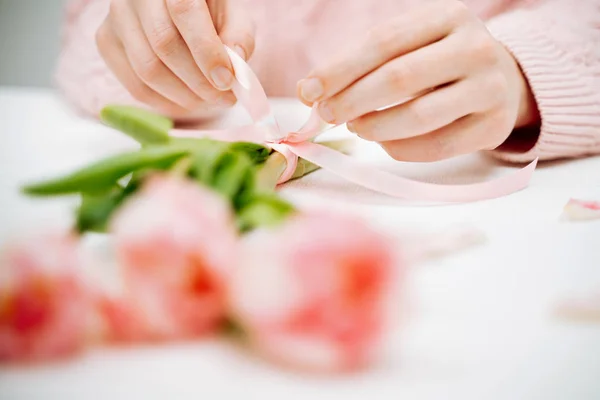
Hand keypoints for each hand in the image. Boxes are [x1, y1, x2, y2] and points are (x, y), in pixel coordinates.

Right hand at [96, 0, 254, 115]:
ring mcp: (116, 17)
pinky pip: (134, 85)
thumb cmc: (208, 9)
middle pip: (163, 45)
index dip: (207, 51)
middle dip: (199, 81)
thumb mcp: (231, 13)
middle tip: (225, 98)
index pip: (184, 11)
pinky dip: (165, 102)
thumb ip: (238, 36)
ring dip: (184, 97)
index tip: (227, 81)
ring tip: (211, 101)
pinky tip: (188, 102)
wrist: (172, 7)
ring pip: (147, 70)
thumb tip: (234, 70)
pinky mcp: (106, 41)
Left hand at [297, 0, 538, 161]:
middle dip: (352, 100)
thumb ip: (367, 62)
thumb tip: (313, 92)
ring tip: (355, 127)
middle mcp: (476, 48)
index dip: (340, 69)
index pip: (383, 41)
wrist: (503, 79)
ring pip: (419, 116)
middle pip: (399, 78)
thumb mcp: (413, 44)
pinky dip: (400, 148)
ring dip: (375, 127)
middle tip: (327, 115)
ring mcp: (490, 89)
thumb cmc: (440, 61)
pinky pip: (436, 146)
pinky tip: (383, 142)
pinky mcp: (493, 127)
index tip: (308, 91)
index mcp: (449, 16)